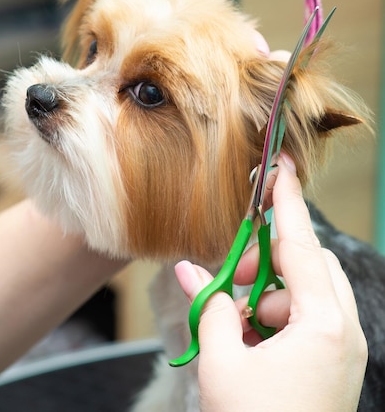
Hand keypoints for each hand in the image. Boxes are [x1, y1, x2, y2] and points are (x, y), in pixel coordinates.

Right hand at [175, 154, 366, 411]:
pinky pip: (306, 318)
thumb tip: (187, 270)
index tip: (280, 167)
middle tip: (229, 277)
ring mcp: (342, 348)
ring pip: (304, 291)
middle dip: (266, 261)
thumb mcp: (223, 363)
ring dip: (266, 294)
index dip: (287, 201)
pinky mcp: (334, 363)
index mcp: (324, 325)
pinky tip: (247, 341)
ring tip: (232, 322)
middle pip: (306, 264)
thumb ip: (208, 306)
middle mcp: (343, 330)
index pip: (301, 244)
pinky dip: (274, 317)